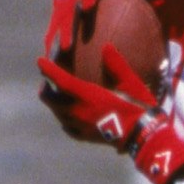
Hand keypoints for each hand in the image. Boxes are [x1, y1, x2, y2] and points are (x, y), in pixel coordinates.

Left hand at [38, 48, 156, 149]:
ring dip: (54, 105)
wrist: (143, 137)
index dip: (49, 71)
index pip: (62, 81)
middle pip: (53, 101)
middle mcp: (79, 112)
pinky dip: (64, 120)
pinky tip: (67, 120)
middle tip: (45, 83)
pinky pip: (68, 128)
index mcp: (88, 96)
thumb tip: (106, 46)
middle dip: (46, 91)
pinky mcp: (87, 137)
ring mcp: (81, 126)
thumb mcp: (131, 82)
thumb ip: (116, 64)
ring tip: (55, 98)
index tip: (39, 61)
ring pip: (59, 115)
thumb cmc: (139, 107)